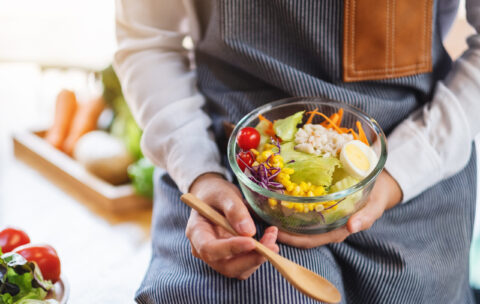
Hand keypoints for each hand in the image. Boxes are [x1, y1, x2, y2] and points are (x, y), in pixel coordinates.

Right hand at [186, 173, 279, 279]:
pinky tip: (269, 239)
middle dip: (251, 259)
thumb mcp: (224, 194)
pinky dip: (260, 256)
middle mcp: (204, 250)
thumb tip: (248, 231)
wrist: (215, 198)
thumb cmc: (215, 193)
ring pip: (239, 270)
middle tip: (272, 246)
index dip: (231, 248)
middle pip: (226, 266)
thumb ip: (234, 210)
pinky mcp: (231, 258)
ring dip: (259, 258)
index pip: (209, 249)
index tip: (252, 241)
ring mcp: (218, 257)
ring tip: (272, 236)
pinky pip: (246, 265)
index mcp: (196, 232)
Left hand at [277, 170, 402, 247]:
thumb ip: (365, 216)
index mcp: (337, 231)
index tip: (275, 232)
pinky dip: (290, 208)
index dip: (292, 240)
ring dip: (283, 220)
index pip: (309, 241)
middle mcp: (326, 227)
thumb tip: (352, 227)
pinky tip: (279, 198)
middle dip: (281, 231)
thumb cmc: (376, 195)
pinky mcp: (320, 207)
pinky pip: (302, 211)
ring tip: (265, 210)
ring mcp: (323, 218)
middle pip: (299, 235)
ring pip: (299, 224)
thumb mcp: (374, 205)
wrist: (380, 184)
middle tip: (263, 220)